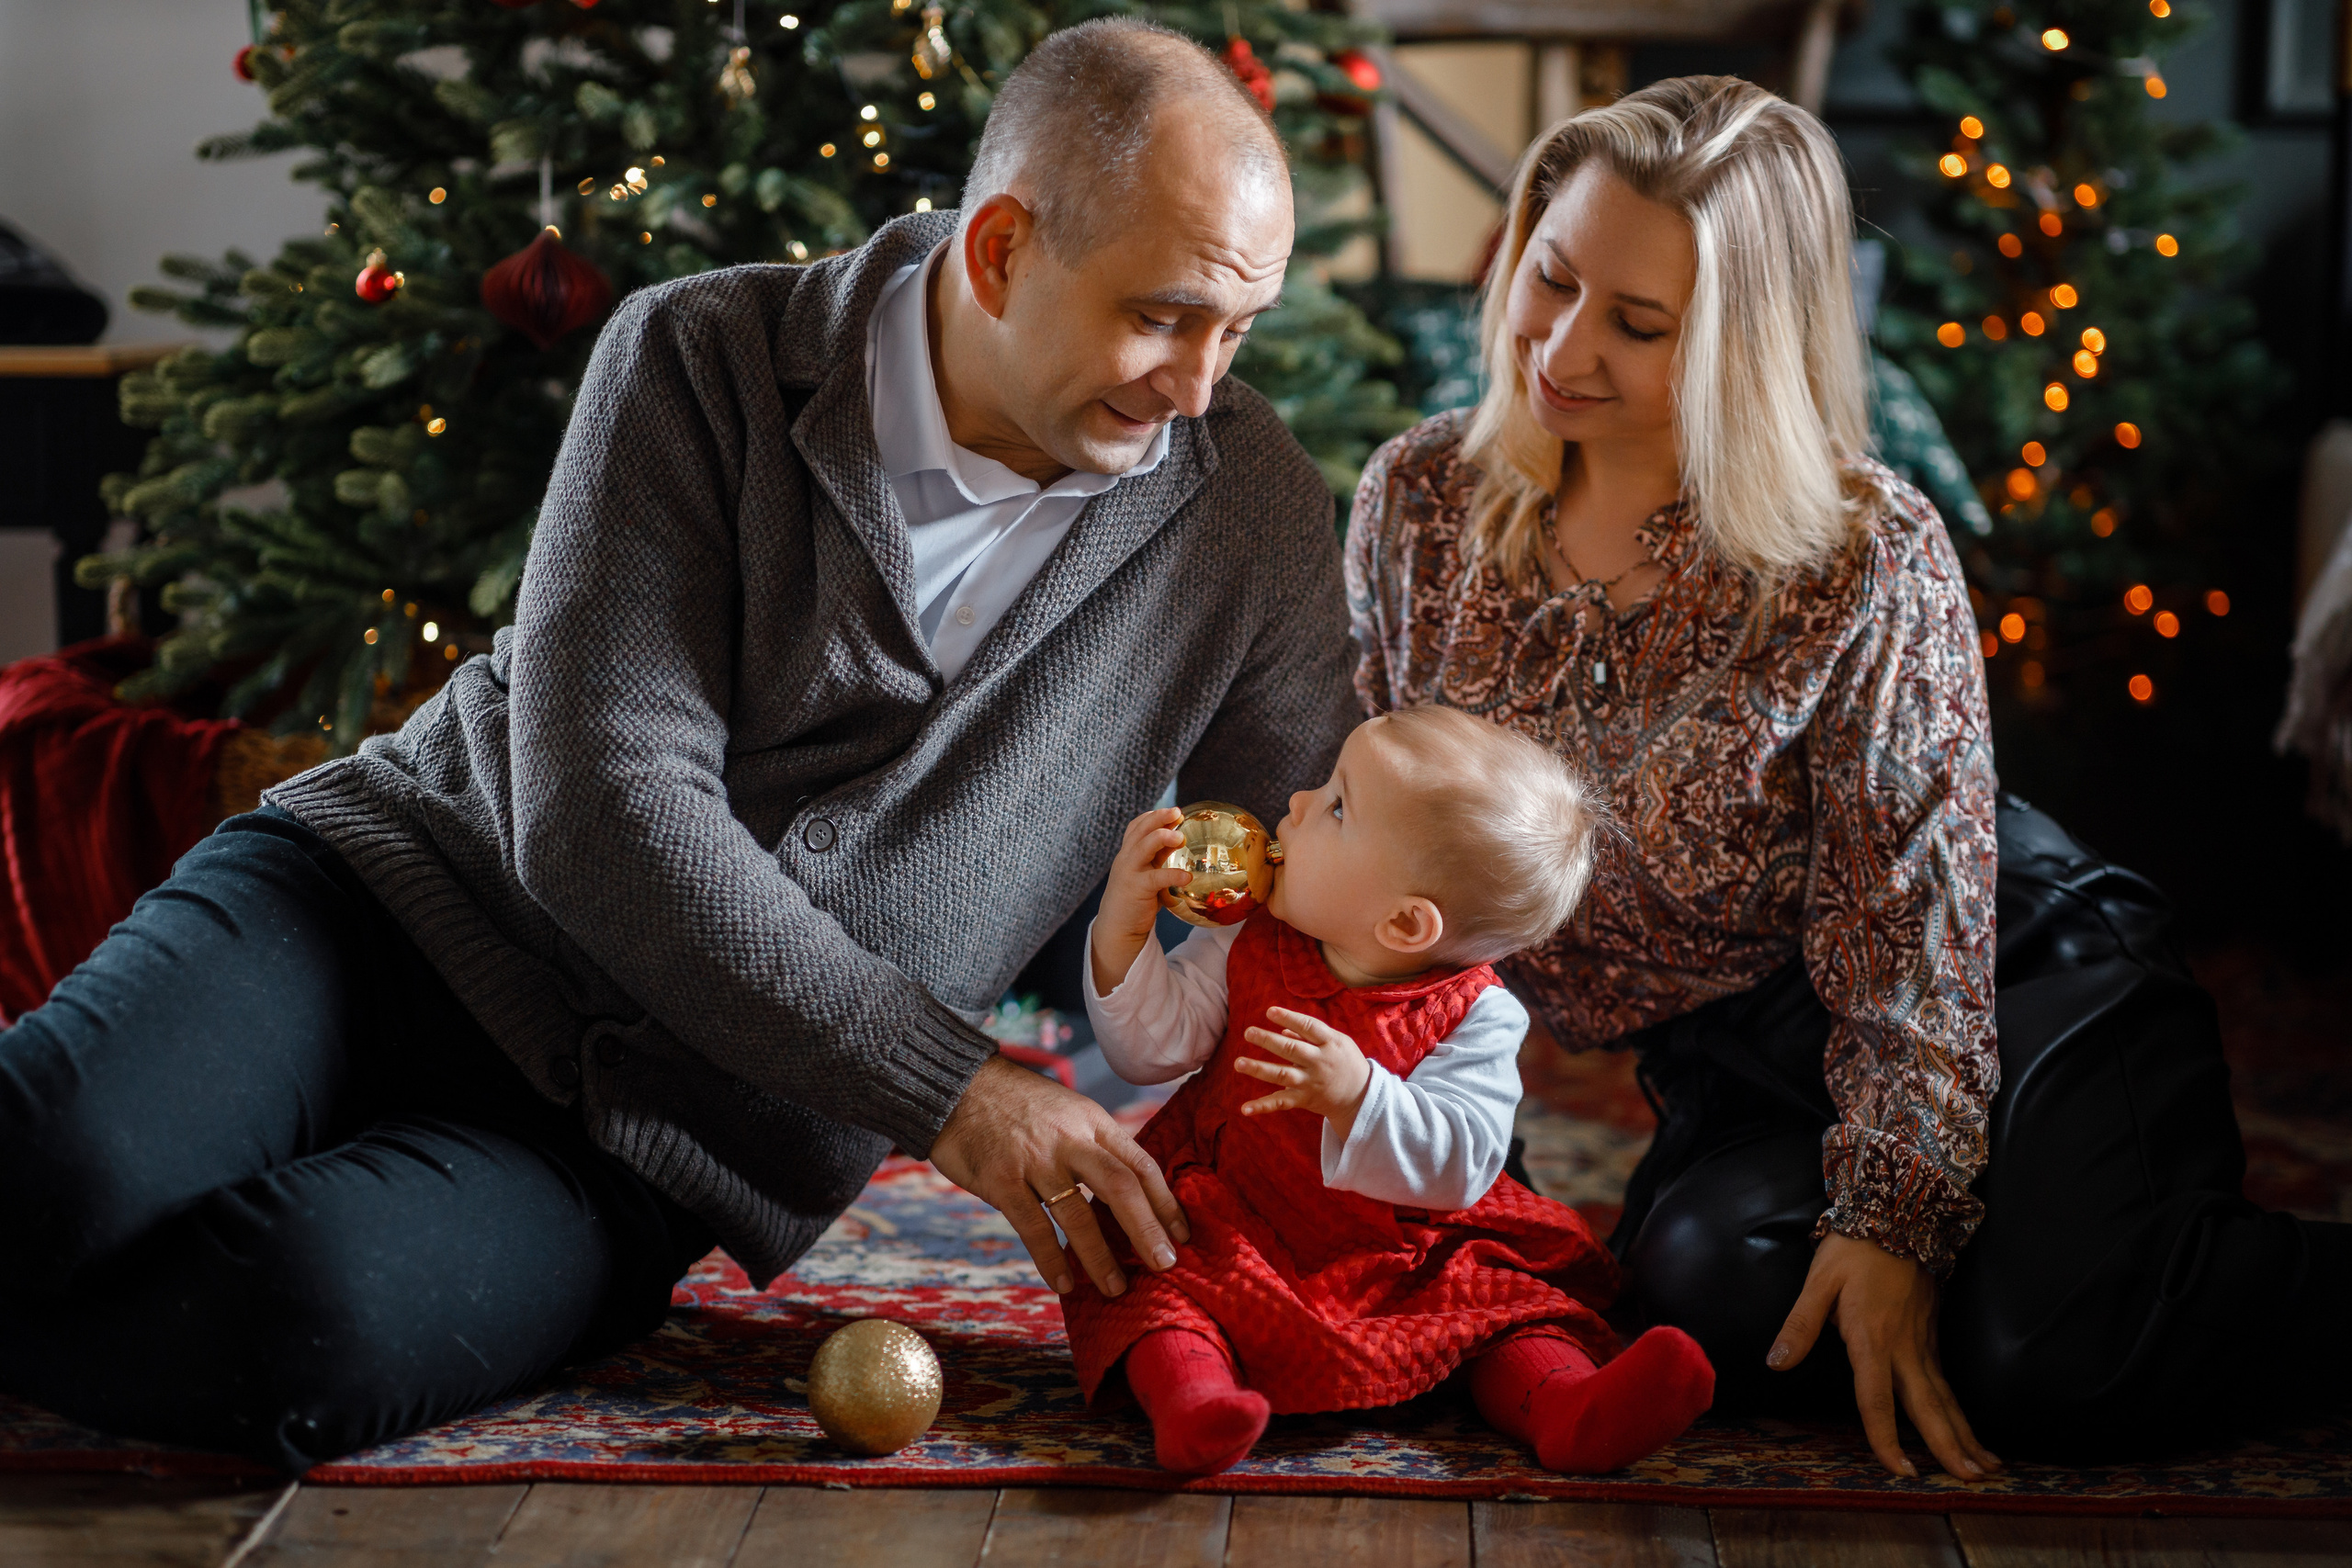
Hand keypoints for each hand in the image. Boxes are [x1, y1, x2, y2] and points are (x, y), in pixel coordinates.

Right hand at [929, 1053, 1189, 1297]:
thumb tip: (1126, 1191)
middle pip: (1121, 1187)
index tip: (1182, 1235)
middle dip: (1147, 1230)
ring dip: (1100, 1256)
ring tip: (1115, 1288)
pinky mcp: (1001, 1178)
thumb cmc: (1016, 1104)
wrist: (956, 1085)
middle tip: (1164, 1265)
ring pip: (1078, 1212)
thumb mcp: (1067, 1109)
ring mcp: (1035, 1159)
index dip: (1165, 1202)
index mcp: (1092, 1121)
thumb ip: (1094, 1145)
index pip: (1140, 1163)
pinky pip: (1033, 1226)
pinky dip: (1051, 1258)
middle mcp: (1070, 1139)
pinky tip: (1064, 1283)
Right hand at [1090, 807, 1189, 998]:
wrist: (1117, 926)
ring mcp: (1129, 872)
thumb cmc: (1136, 898)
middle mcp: (1126, 858)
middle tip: (1177, 812)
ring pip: (1143, 846)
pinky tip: (1187, 877)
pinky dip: (1172, 875)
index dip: (1153, 816)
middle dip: (1158, 818)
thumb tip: (1180, 839)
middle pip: (1140, 829)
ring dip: (1162, 837)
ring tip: (1180, 837)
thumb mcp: (1148, 873)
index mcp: (1129, 853)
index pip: (1136, 826)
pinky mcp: (1136, 889)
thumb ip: (1159, 857)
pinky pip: (1156, 878)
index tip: (1173, 812)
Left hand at [1235, 1006, 1372, 1142]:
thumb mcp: (1338, 1042)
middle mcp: (1319, 1062)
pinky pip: (1281, 1103)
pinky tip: (1245, 1108)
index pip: (1308, 1027)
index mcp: (1330, 1043)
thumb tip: (1283, 1029)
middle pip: (1291, 1049)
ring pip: (1282, 1075)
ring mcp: (1310, 1082)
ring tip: (1239, 1063)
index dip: (1289, 1018)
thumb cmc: (1346, 1062)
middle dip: (1268, 1040)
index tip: (1270, 1011)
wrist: (1361, 1097)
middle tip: (1248, 1032)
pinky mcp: (1304, 1099)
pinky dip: (1263, 1106)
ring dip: (1259, 1069)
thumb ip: (1311, 1035)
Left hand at [1768, 1231, 2002, 1480]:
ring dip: (1966, 1434)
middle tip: (1972, 1482)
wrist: (1896, 1214)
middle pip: (1929, 1406)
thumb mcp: (1818, 1281)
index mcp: (1872, 1338)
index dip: (1887, 1439)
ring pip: (1946, 1397)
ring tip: (1988, 1469)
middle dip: (1950, 1447)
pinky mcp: (1931, 1335)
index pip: (1877, 1400)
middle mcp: (1904, 1347)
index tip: (1902, 1472)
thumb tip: (1776, 1363)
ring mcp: (1923, 1342)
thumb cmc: (1853, 1249)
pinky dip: (1961, 1410)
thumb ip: (1800, 1325)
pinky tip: (1970, 1432)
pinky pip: (1947, 1382)